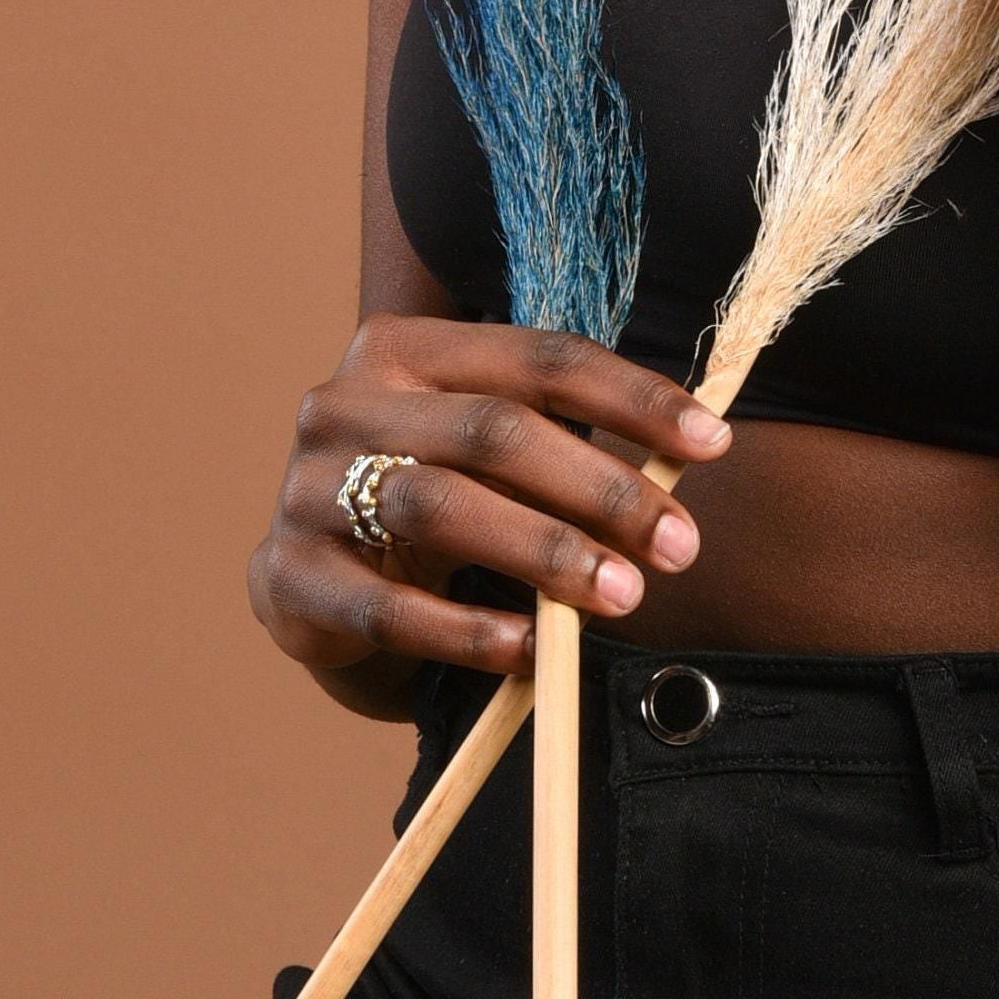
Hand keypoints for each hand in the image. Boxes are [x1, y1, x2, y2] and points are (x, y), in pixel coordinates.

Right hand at [247, 314, 733, 687]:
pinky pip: (388, 608)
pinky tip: (533, 651)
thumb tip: (688, 460)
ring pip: (442, 507)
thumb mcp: (490, 457)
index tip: (714, 442)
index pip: (540, 356)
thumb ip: (566, 444)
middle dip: (602, 488)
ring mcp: (305, 489)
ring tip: (624, 595)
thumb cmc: (436, 503)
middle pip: (495, 431)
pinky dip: (469, 632)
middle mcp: (345, 402)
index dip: (632, 398)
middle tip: (681, 545)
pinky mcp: (285, 578)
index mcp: (405, 348)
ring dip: (547, 554)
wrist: (314, 587)